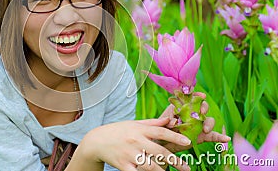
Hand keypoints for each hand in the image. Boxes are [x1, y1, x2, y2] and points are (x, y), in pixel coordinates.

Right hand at [71, 118, 191, 170]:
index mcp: (139, 130)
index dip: (175, 136)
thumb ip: (153, 123)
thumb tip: (169, 120)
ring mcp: (129, 154)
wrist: (97, 141)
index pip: (161, 132)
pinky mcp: (123, 166)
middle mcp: (136, 141)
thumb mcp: (134, 124)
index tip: (188, 142)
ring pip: (150, 166)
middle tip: (187, 167)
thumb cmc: (118, 131)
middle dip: (175, 160)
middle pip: (159, 151)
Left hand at [158, 92, 230, 152]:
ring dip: (209, 123)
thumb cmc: (162, 127)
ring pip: (209, 120)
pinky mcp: (202, 136)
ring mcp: (199, 124)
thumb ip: (169, 118)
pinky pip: (213, 136)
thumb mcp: (163, 120)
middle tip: (201, 112)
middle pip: (203, 106)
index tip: (201, 96)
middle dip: (204, 107)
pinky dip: (220, 137)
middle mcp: (194, 113)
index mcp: (184, 105)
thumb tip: (174, 122)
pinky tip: (226, 138)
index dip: (197, 95)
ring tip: (205, 129)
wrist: (162, 141)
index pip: (192, 97)